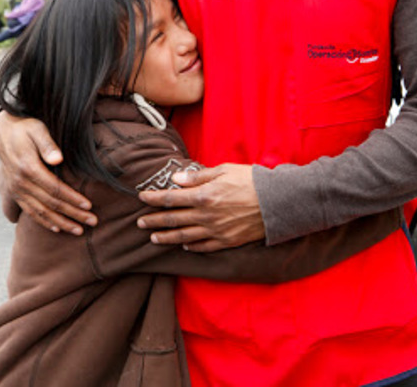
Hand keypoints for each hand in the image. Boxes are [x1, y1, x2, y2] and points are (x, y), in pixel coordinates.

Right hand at [0, 111, 97, 234]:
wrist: (4, 131)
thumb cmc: (26, 128)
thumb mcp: (37, 129)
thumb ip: (47, 144)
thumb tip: (58, 159)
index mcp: (28, 168)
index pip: (55, 189)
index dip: (73, 198)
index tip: (89, 205)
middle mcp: (21, 183)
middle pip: (51, 204)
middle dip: (73, 214)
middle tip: (93, 221)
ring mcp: (18, 190)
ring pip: (41, 212)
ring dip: (61, 223)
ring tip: (79, 230)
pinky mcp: (16, 193)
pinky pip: (30, 211)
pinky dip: (44, 221)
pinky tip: (57, 228)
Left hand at [137, 163, 264, 251]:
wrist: (277, 202)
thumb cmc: (251, 180)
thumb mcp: (224, 170)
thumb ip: (198, 176)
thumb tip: (176, 179)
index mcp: (204, 195)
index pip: (171, 198)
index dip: (154, 198)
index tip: (142, 197)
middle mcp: (206, 216)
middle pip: (173, 219)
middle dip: (154, 220)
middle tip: (139, 222)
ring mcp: (216, 231)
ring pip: (184, 236)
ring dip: (166, 237)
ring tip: (153, 238)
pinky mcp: (226, 241)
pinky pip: (203, 247)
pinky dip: (191, 246)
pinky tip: (183, 245)